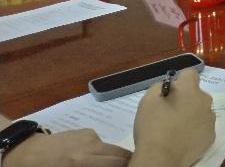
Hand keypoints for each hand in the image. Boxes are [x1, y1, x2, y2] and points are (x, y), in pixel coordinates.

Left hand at [4, 129, 130, 166]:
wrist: (26, 152)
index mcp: (83, 160)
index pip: (118, 162)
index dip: (128, 166)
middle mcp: (91, 145)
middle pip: (121, 153)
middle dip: (125, 162)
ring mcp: (89, 136)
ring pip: (112, 148)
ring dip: (112, 157)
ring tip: (104, 164)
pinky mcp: (86, 131)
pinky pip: (101, 142)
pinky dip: (101, 150)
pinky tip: (90, 156)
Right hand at [131, 69, 214, 166]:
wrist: (161, 158)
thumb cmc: (153, 127)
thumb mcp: (147, 101)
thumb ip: (159, 87)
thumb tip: (169, 86)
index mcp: (190, 89)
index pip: (190, 73)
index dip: (180, 79)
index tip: (171, 91)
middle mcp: (205, 100)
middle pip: (196, 93)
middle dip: (186, 98)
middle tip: (170, 112)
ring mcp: (210, 119)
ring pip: (201, 110)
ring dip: (192, 114)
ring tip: (176, 128)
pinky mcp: (211, 136)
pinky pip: (204, 127)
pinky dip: (196, 130)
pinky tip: (183, 138)